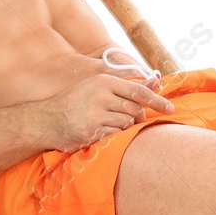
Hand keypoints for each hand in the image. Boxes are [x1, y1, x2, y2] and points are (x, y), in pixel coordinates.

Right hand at [35, 67, 176, 153]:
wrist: (45, 121)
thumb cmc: (73, 103)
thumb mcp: (95, 86)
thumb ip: (123, 84)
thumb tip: (154, 79)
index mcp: (103, 81)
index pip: (138, 90)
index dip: (156, 100)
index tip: (170, 108)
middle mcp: (100, 95)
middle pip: (134, 109)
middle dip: (136, 116)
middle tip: (127, 118)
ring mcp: (95, 113)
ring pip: (126, 123)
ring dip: (122, 126)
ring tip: (105, 123)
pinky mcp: (91, 130)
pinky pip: (114, 135)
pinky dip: (112, 135)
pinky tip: (99, 131)